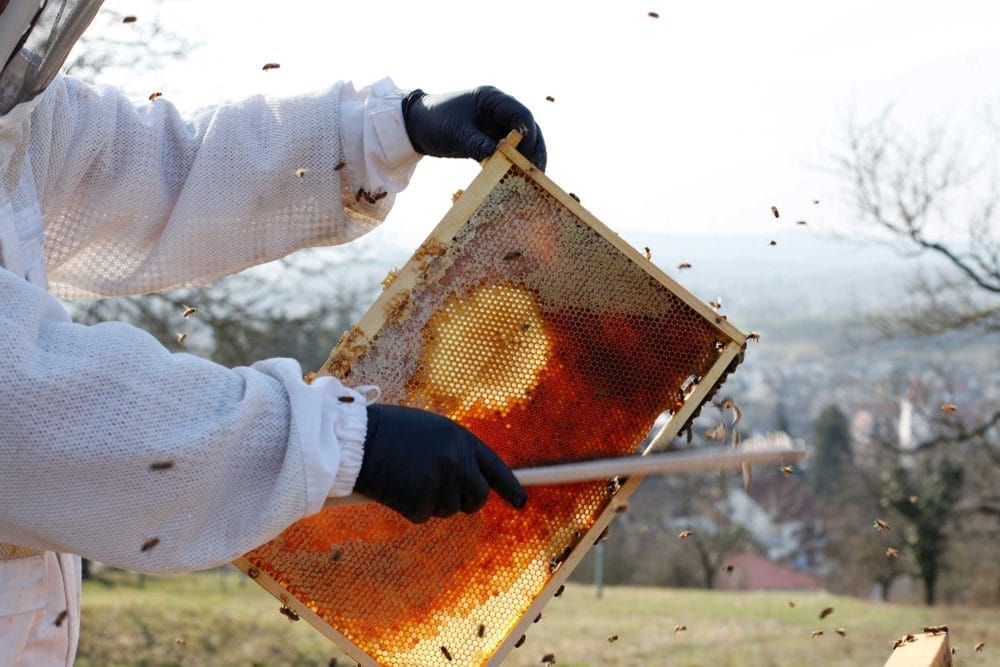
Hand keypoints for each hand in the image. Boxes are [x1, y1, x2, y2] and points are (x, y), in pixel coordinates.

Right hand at [354, 404, 526, 522]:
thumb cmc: (389, 431)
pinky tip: (396, 488)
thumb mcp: (431, 430)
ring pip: (448, 509)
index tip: (520, 501)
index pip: (494, 467)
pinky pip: (422, 515)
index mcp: (460, 439)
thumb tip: (470, 475)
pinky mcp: (420, 501)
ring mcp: (439, 482)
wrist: (356, 440)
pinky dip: (409, 508)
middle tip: (443, 494)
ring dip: (431, 503)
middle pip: (476, 497)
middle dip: (464, 501)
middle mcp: (456, 461)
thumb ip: (454, 450)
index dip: (509, 486)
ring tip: (409, 479)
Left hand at [401, 86, 546, 169]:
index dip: (529, 135)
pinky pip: (506, 151)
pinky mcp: (488, 138)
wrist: (414, 126)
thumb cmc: (434, 121)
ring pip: (519, 142)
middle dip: (533, 150)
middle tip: (538, 172)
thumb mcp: (456, 133)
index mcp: (492, 99)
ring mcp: (494, 124)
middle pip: (526, 129)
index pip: (520, 114)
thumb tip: (498, 158)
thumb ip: (478, 143)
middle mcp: (498, 110)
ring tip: (532, 179)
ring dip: (525, 158)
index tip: (528, 156)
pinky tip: (515, 178)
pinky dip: (511, 164)